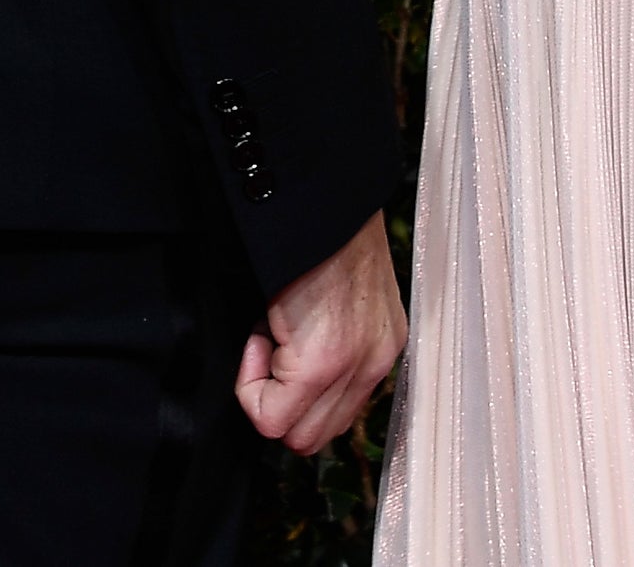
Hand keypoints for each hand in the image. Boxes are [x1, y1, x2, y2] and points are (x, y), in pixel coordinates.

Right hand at [235, 211, 405, 454]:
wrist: (322, 197)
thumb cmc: (323, 233)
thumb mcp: (343, 298)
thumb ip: (329, 344)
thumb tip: (290, 379)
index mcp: (382, 346)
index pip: (336, 417)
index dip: (296, 395)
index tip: (283, 350)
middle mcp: (376, 362)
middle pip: (316, 436)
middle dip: (281, 403)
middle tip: (271, 345)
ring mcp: (353, 366)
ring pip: (294, 435)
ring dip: (266, 393)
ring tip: (269, 335)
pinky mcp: (322, 364)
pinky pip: (270, 415)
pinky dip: (252, 384)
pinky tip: (262, 333)